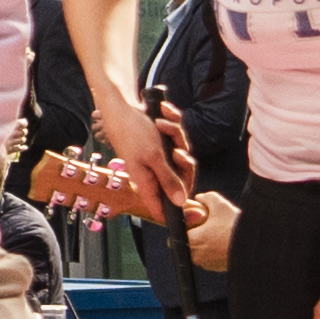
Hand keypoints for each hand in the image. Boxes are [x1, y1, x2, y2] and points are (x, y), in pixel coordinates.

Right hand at [101, 97, 194, 218]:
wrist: (121, 106)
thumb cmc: (132, 131)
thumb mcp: (154, 157)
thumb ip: (168, 179)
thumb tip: (179, 203)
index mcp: (149, 183)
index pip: (165, 209)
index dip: (180, 211)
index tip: (197, 212)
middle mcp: (154, 172)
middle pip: (182, 177)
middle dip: (184, 161)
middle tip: (176, 151)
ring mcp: (159, 157)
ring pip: (181, 153)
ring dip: (175, 135)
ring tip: (161, 124)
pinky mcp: (162, 143)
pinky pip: (177, 137)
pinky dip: (172, 124)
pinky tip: (161, 116)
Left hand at [181, 189, 241, 272]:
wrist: (257, 247)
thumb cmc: (235, 226)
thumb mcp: (219, 204)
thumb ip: (205, 198)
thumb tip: (199, 198)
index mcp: (192, 241)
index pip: (175, 237)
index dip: (184, 227)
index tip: (194, 221)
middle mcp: (196, 256)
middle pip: (187, 244)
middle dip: (194, 234)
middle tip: (207, 225)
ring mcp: (207, 264)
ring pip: (199, 251)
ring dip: (205, 242)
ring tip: (219, 232)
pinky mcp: (218, 268)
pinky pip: (210, 258)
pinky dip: (215, 250)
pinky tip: (226, 241)